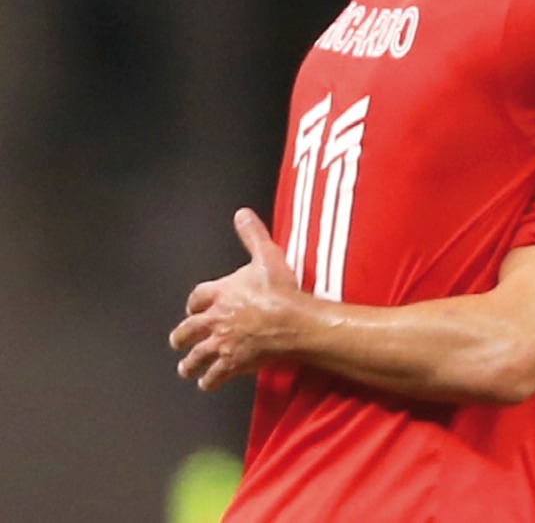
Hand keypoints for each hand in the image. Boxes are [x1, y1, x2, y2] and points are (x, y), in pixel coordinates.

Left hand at [169, 208, 297, 390]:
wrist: (292, 321)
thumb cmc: (280, 290)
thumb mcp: (267, 255)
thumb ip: (252, 235)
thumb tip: (241, 214)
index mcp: (221, 293)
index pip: (198, 297)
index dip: (194, 303)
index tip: (194, 308)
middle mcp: (216, 320)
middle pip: (189, 330)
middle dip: (182, 337)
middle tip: (178, 341)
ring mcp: (222, 343)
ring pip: (197, 356)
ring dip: (190, 363)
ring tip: (186, 369)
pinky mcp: (233, 362)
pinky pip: (215, 375)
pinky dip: (209, 380)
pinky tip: (207, 383)